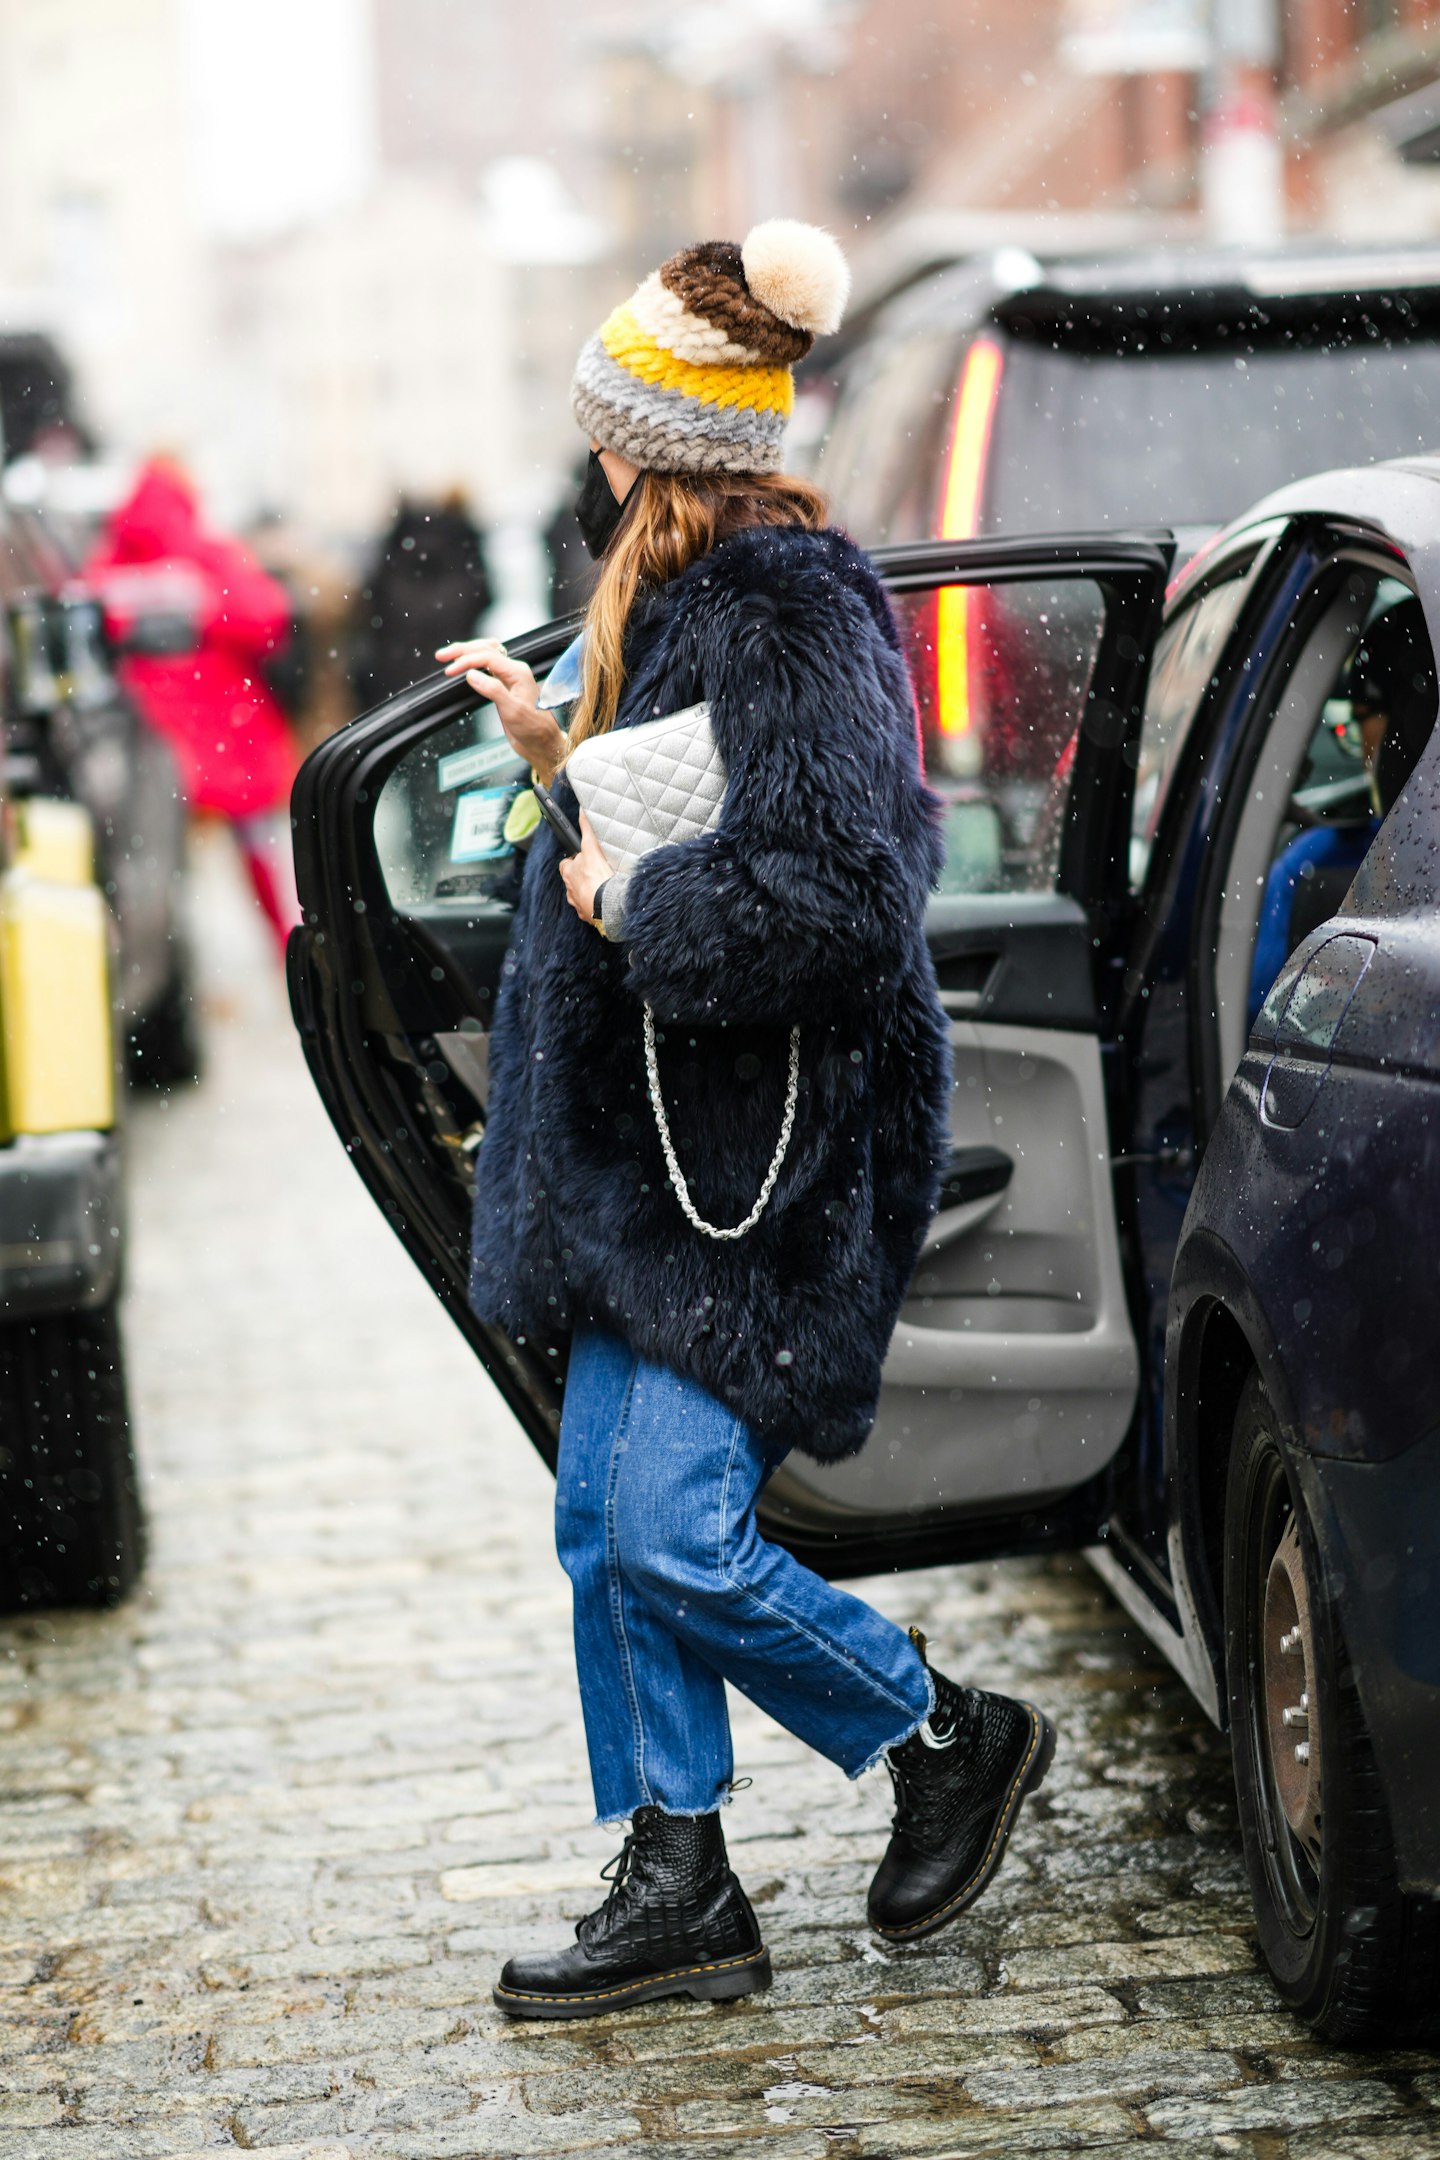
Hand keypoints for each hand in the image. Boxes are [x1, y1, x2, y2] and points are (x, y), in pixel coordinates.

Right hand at [436, 637, 566, 784]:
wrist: (541, 743)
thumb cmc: (534, 729)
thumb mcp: (513, 711)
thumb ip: (493, 690)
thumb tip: (471, 675)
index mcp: (518, 672)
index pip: (487, 657)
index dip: (466, 661)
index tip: (450, 670)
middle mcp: (514, 671)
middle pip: (485, 649)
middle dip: (462, 650)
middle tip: (442, 656)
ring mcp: (509, 678)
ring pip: (485, 654)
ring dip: (467, 653)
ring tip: (449, 657)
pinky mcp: (504, 686)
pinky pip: (487, 666)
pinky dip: (473, 663)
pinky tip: (464, 666)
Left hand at [558, 812, 611, 926]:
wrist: (607, 905)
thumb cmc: (597, 877)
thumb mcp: (592, 849)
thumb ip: (587, 830)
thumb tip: (582, 811)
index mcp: (569, 873)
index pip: (566, 864)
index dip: (574, 861)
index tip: (582, 859)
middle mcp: (570, 889)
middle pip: (572, 881)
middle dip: (580, 877)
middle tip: (594, 873)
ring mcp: (578, 904)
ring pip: (579, 895)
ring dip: (586, 892)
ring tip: (600, 888)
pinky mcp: (588, 915)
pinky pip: (588, 909)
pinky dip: (593, 905)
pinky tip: (602, 901)